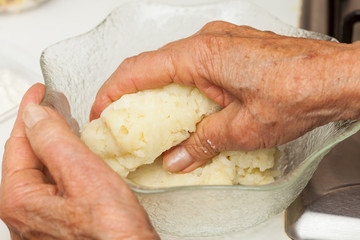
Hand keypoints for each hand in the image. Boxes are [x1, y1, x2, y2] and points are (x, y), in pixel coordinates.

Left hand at [0, 84, 158, 239]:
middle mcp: (23, 213)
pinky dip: (61, 164)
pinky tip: (73, 156)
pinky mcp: (58, 224)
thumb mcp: (82, 174)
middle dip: (40, 126)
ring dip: (52, 144)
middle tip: (53, 104)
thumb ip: (54, 140)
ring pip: (40, 171)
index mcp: (19, 200)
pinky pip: (51, 185)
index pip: (18, 142)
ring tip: (64, 124)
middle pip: (27, 157)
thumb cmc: (111, 231)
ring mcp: (40, 221)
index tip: (39, 92)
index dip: (30, 111)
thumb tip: (35, 115)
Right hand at [90, 21, 359, 172]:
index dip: (114, 91)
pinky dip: (185, 86)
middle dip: (133, 93)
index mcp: (201, 55)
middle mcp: (208, 42)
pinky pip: (197, 65)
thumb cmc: (298, 91)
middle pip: (153, 65)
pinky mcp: (234, 50)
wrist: (337, 78)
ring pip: (175, 65)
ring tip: (154, 119)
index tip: (101, 110)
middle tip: (123, 119)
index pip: (139, 70)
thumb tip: (179, 158)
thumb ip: (203, 143)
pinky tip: (189, 106)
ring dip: (161, 90)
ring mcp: (222, 43)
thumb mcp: (242, 129)